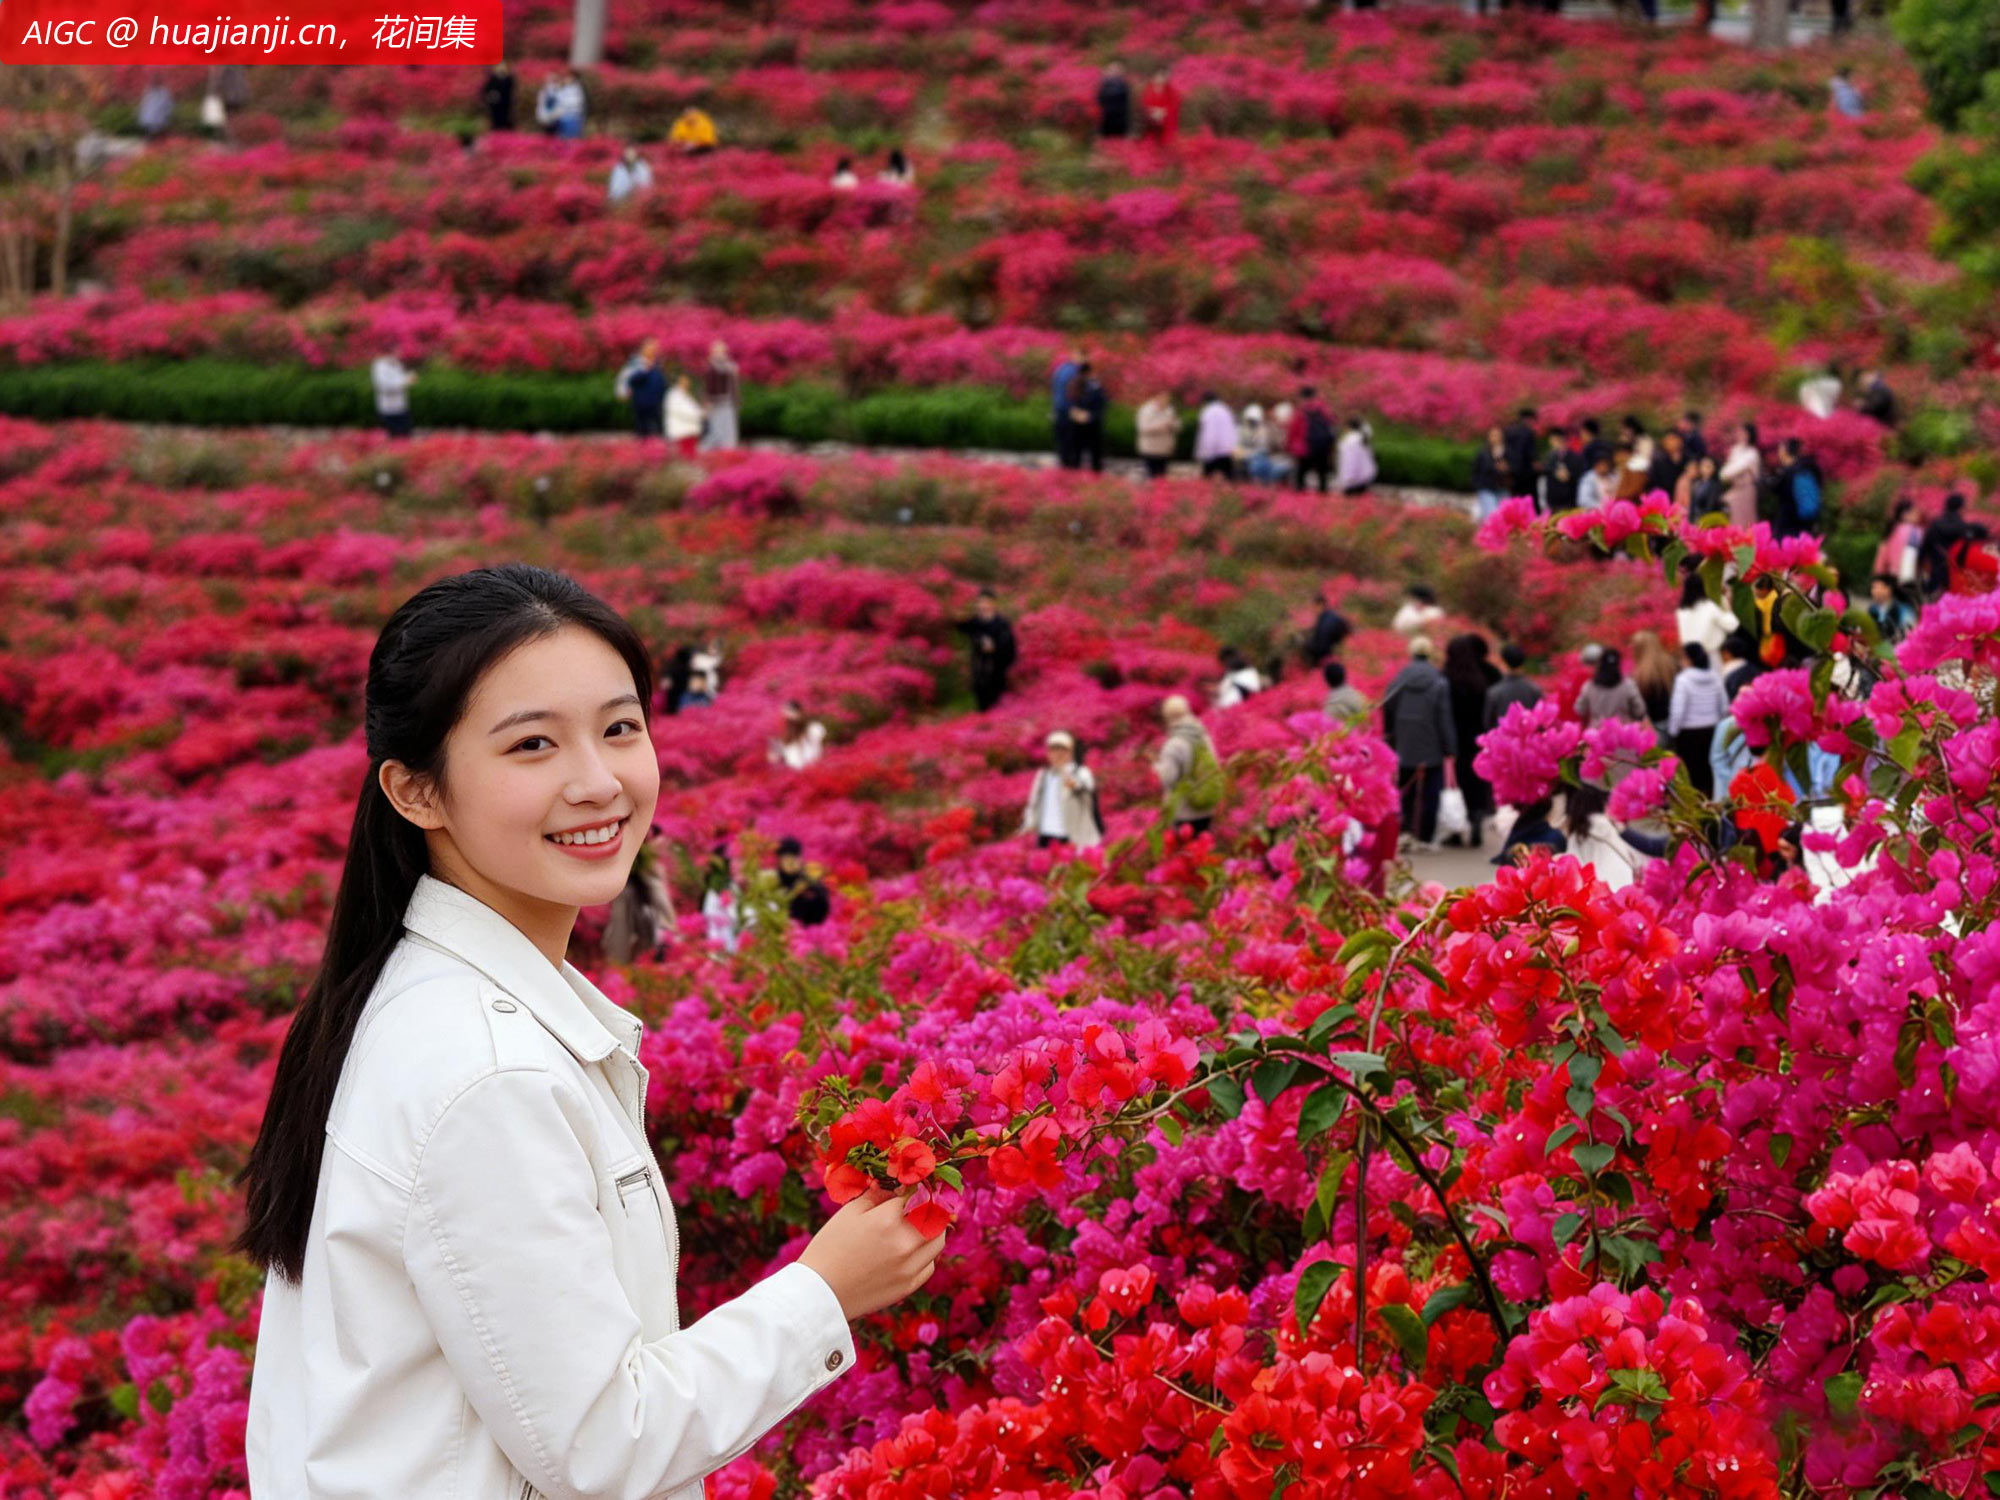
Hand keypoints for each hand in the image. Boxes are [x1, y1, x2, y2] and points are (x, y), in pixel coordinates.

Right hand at [797, 1187, 946, 1319]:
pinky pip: (930, 1265)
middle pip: (937, 1217)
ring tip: (916, 1227)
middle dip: (929, 1207)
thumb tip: (896, 1188)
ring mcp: (910, 1267)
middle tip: (919, 1205)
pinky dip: (925, 1255)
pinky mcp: (909, 1285)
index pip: (918, 1194)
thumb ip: (877, 1196)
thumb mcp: (849, 1212)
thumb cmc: (830, 1247)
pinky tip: (909, 1252)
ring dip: (932, 1230)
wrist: (821, 1292)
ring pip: (938, 1241)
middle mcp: (905, 1242)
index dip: (916, 1189)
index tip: (910, 1189)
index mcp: (889, 1220)